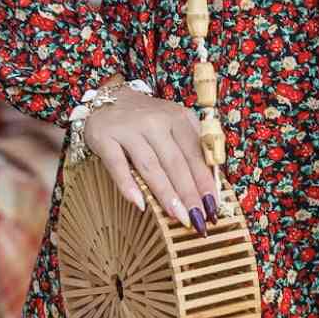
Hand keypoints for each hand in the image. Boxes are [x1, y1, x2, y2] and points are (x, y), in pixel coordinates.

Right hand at [80, 78, 217, 234]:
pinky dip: (128, 185)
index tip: (213, 206)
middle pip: (175, 163)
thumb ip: (193, 146)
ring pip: (150, 166)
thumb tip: (210, 184)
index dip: (205, 182)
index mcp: (177, 117)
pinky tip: (140, 204)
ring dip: (166, 194)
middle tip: (198, 219)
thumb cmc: (148, 118)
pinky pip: (117, 166)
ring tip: (178, 216)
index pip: (194, 154)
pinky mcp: (105, 138)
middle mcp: (155, 121)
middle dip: (189, 194)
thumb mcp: (175, 123)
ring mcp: (129, 129)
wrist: (109, 97)